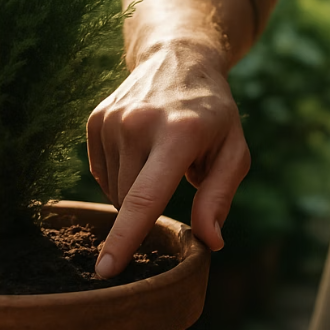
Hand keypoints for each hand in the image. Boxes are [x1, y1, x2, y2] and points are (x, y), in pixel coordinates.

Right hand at [87, 40, 250, 277]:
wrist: (180, 58)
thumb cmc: (213, 113)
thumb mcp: (233, 151)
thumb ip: (219, 197)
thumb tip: (210, 242)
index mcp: (178, 134)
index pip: (145, 198)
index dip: (125, 239)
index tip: (105, 271)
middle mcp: (139, 124)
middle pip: (128, 201)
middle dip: (150, 207)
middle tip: (176, 173)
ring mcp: (112, 119)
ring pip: (113, 190)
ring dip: (135, 190)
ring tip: (160, 156)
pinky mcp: (96, 119)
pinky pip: (100, 172)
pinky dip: (120, 174)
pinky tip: (140, 150)